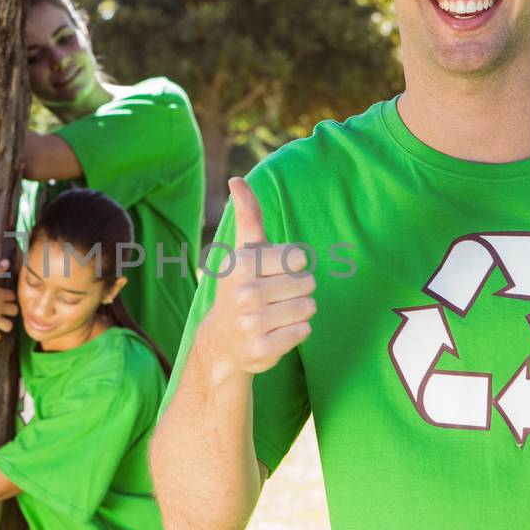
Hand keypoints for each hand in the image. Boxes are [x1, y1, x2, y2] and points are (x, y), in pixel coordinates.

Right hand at [0, 259, 17, 341]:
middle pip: (14, 311)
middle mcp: (0, 308)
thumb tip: (7, 261)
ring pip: (8, 326)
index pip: (12, 296)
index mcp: (0, 294)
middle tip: (3, 311)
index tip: (4, 297)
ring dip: (5, 325)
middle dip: (11, 311)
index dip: (9, 297)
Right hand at [198, 177, 315, 375]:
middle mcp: (245, 293)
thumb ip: (247, 215)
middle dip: (299, 289)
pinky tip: (276, 332)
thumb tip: (236, 180)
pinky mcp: (262, 350)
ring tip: (276, 314)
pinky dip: (296, 332)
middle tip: (275, 296)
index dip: (293, 265)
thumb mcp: (242, 250)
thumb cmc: (240, 286)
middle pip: (308, 283)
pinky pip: (303, 332)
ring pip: (308, 308)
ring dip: (299, 311)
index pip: (300, 257)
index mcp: (243, 264)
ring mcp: (252, 323)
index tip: (273, 273)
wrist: (221, 340)